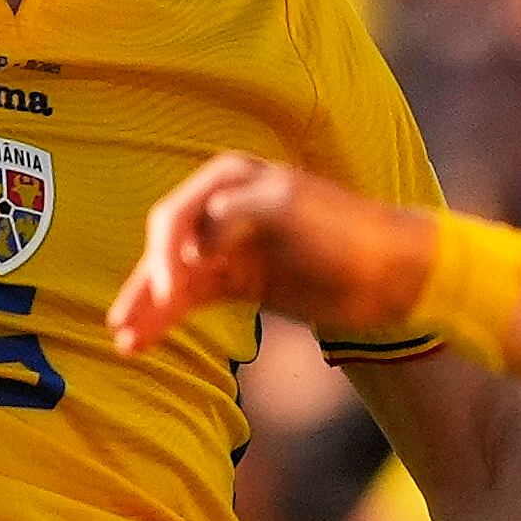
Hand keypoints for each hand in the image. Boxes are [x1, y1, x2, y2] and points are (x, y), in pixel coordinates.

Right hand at [106, 152, 433, 352]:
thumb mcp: (291, 206)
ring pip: (171, 279)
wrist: (396, 272)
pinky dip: (166, 319)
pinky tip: (144, 340)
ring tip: (124, 340)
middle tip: (127, 323)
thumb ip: (239, 212)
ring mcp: (226, 247)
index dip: (166, 254)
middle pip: (164, 248)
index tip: (174, 292)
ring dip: (146, 307)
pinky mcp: (238, 281)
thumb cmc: (347, 229)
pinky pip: (190, 301)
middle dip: (145, 286)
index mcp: (227, 179)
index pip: (176, 216)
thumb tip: (196, 239)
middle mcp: (217, 210)